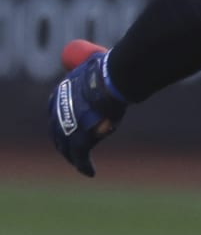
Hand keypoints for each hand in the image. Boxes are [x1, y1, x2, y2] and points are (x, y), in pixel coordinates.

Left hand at [48, 39, 128, 177]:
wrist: (112, 82)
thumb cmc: (107, 71)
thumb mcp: (93, 65)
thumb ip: (92, 70)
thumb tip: (100, 62)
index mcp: (59, 94)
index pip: (55, 111)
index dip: (61, 120)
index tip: (69, 126)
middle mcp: (58, 112)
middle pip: (57, 131)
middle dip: (63, 141)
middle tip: (72, 149)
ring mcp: (67, 128)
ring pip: (67, 147)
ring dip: (73, 156)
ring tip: (80, 163)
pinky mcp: (79, 141)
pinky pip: (80, 157)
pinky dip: (84, 166)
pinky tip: (89, 172)